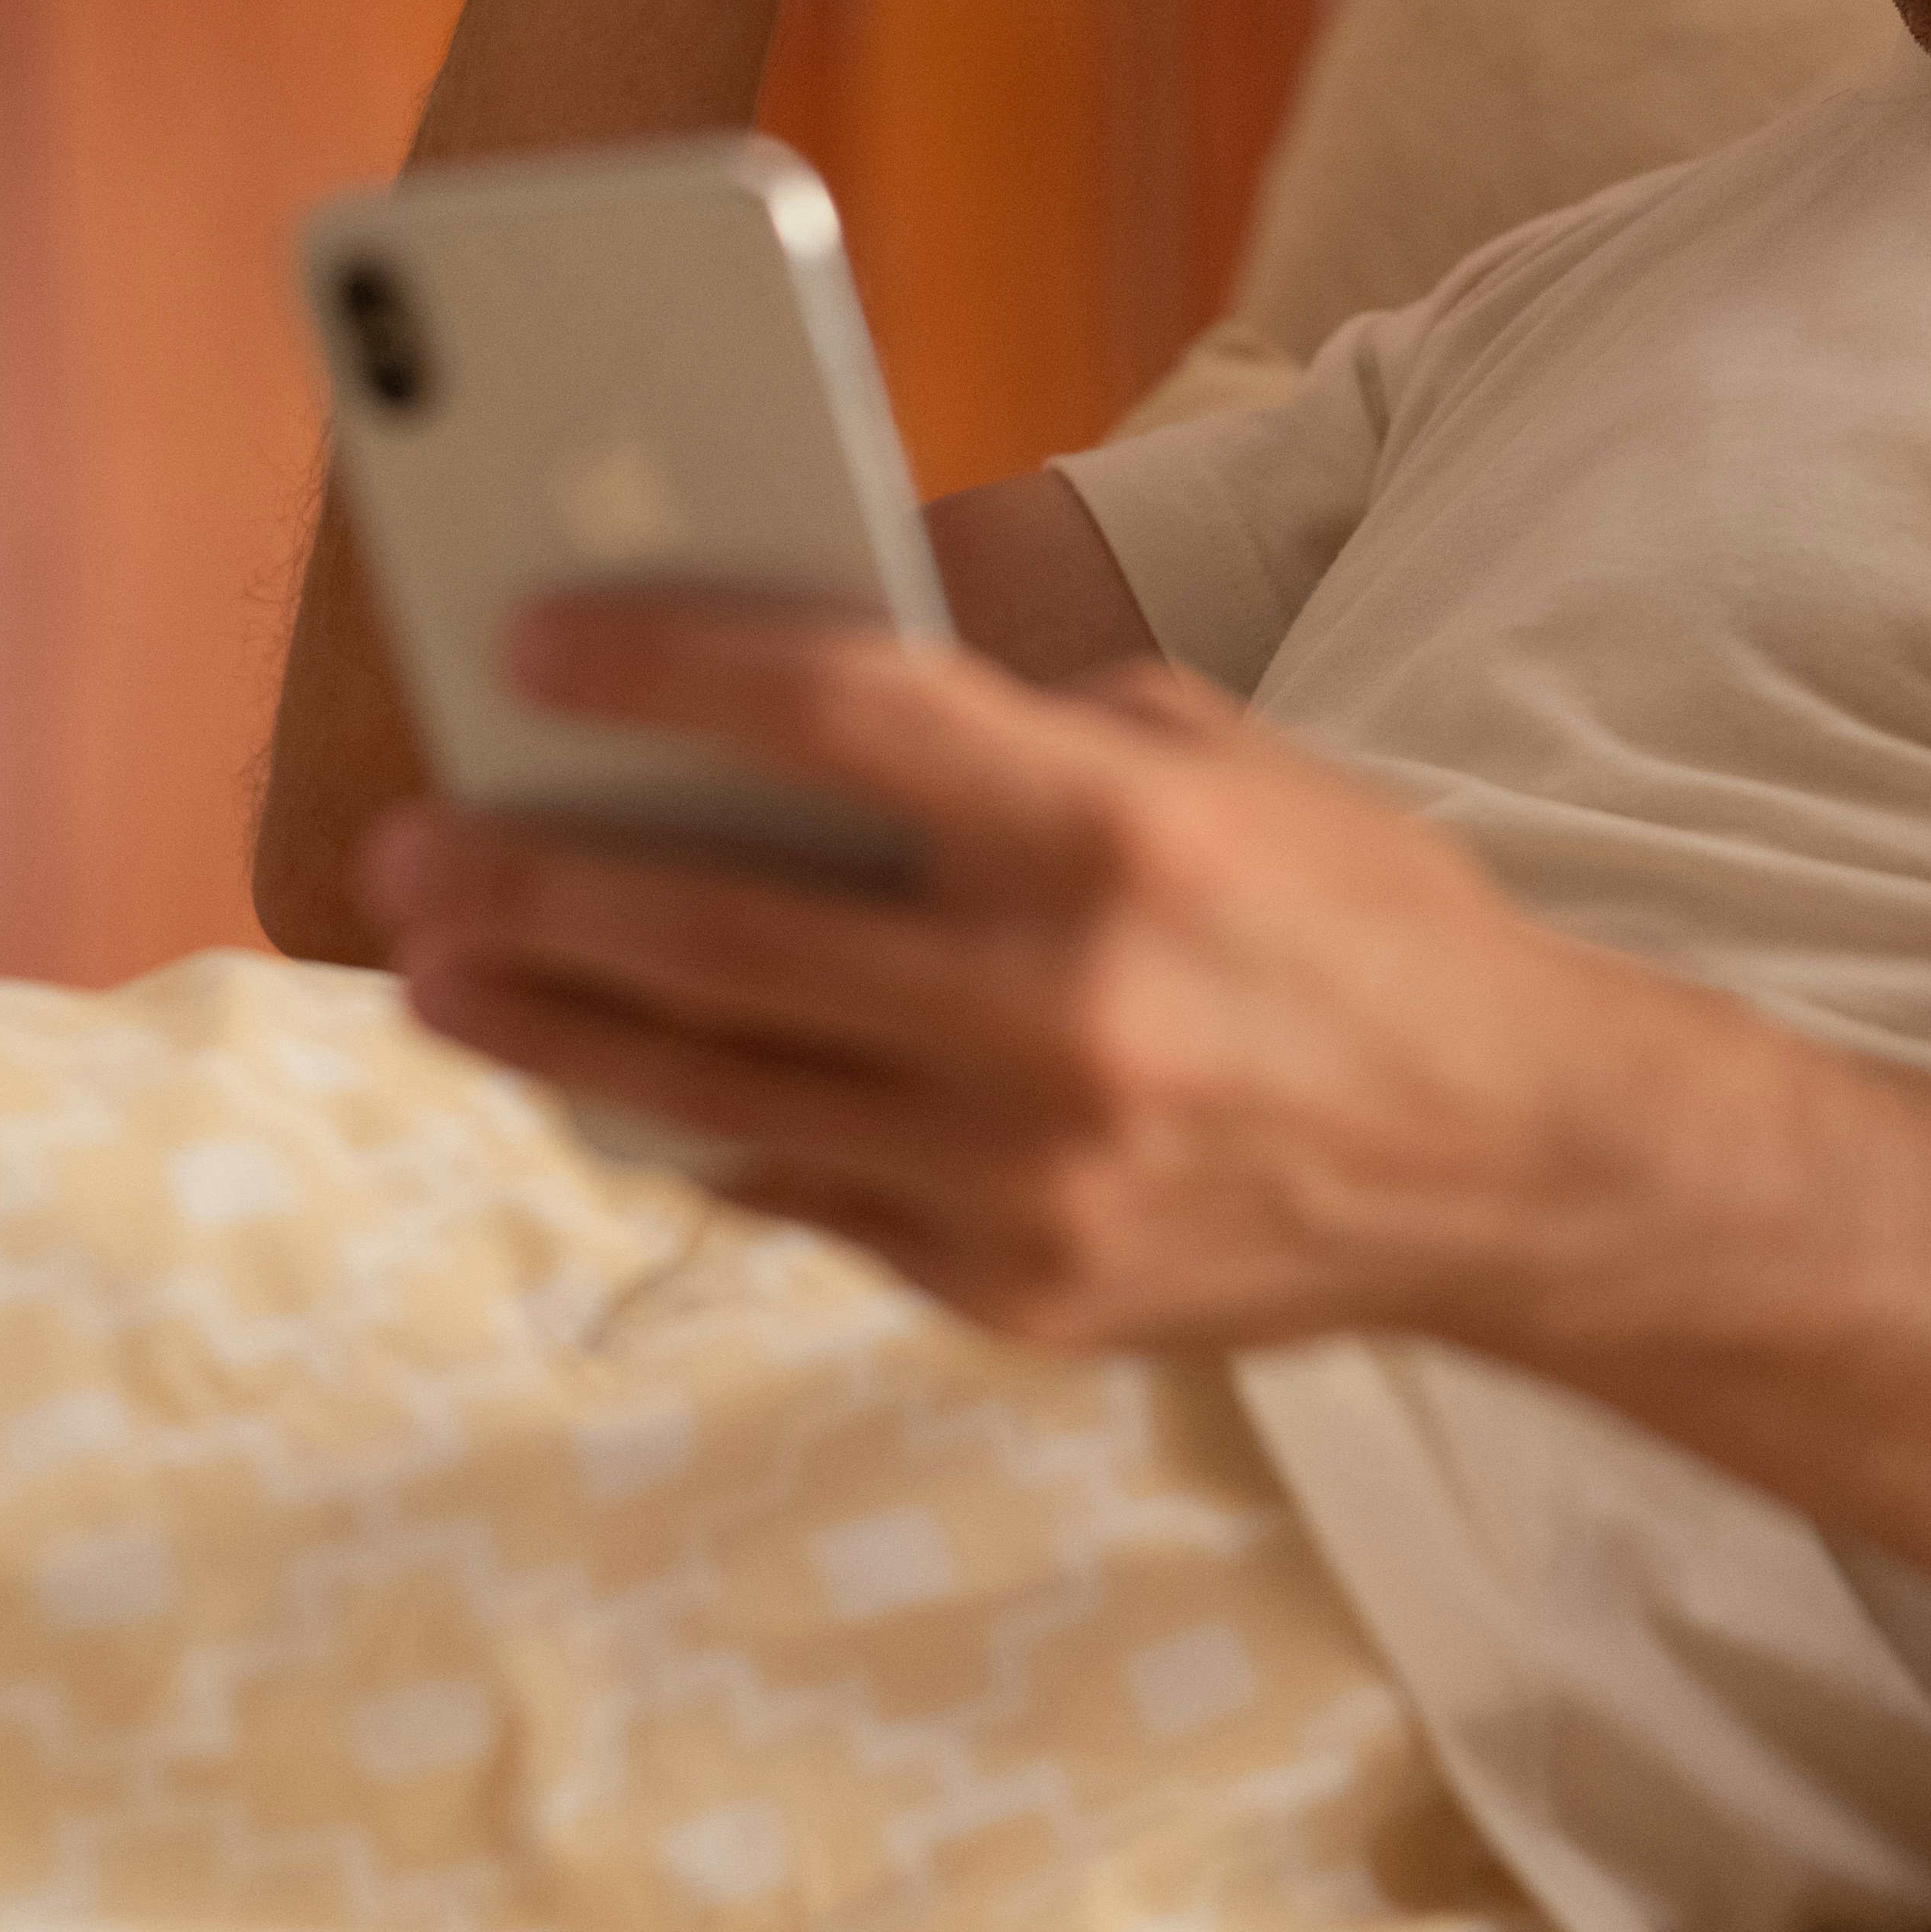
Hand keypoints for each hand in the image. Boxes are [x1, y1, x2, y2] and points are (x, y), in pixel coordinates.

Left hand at [360, 592, 1674, 1348]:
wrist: (1515, 1164)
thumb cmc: (1359, 930)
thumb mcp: (1226, 768)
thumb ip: (1026, 732)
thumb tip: (806, 709)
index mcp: (1116, 835)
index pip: (832, 716)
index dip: (662, 668)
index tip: (535, 644)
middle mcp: (1059, 1005)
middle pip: (721, 925)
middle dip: (535, 880)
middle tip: (415, 850)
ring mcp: (1026, 1168)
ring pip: (722, 1088)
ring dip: (557, 1027)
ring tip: (444, 980)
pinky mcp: (1015, 1287)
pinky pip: (810, 1198)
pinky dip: (706, 1135)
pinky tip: (618, 1087)